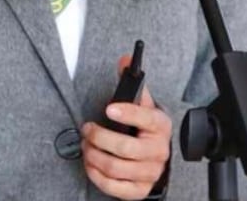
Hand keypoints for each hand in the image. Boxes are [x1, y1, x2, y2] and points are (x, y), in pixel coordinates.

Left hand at [82, 58, 172, 198]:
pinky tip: (91, 165)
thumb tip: (125, 59)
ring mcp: (150, 172)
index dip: (127, 113)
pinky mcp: (139, 190)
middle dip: (99, 138)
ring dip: (94, 156)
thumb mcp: (144, 105)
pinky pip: (114, 187)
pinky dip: (96, 176)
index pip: (146, 118)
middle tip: (87, 131)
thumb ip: (133, 82)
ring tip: (86, 147)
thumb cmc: (145, 129)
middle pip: (125, 147)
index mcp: (160, 126)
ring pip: (116, 168)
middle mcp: (159, 150)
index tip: (108, 108)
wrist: (156, 157)